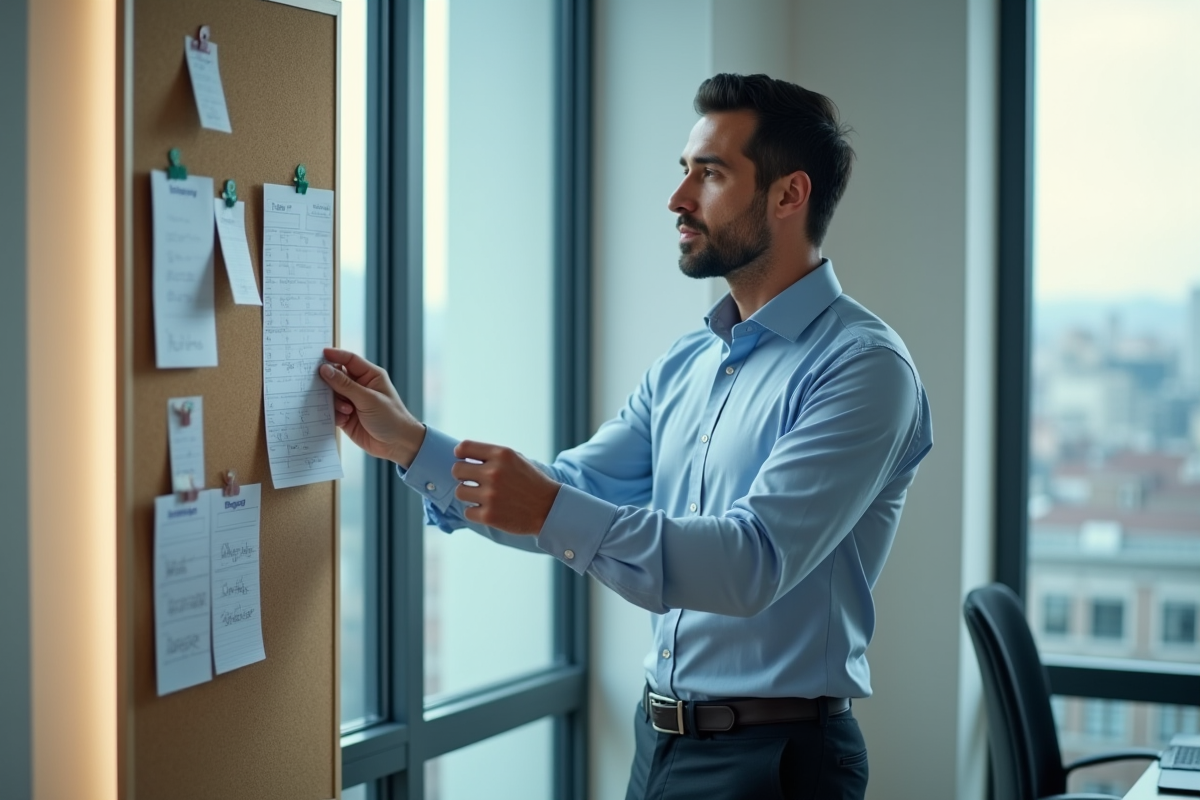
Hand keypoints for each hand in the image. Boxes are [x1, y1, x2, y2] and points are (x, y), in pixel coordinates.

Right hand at [319, 347, 425, 467]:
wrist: (397, 444)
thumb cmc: (391, 417)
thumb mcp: (368, 399)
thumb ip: (345, 385)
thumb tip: (325, 370)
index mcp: (370, 376)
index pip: (349, 360)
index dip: (334, 355)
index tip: (319, 354)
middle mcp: (360, 386)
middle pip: (337, 376)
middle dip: (329, 382)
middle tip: (320, 386)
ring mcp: (352, 401)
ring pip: (332, 394)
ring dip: (335, 402)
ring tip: (346, 410)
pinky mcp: (346, 416)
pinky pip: (332, 411)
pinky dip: (334, 414)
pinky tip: (344, 420)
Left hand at [451, 440, 561, 534]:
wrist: (550, 509)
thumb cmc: (530, 482)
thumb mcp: (516, 459)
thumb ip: (491, 455)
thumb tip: (462, 454)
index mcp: (502, 455)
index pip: (465, 447)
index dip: (459, 453)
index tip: (462, 459)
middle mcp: (494, 473)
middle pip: (457, 470)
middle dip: (462, 476)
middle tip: (473, 481)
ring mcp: (491, 495)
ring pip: (460, 492)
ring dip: (468, 494)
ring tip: (483, 497)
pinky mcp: (489, 516)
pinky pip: (467, 512)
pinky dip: (476, 512)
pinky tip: (489, 509)